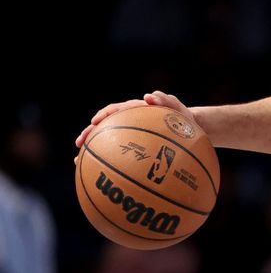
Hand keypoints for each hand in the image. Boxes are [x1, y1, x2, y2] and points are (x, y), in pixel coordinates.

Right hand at [74, 91, 191, 162]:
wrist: (190, 129)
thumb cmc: (183, 118)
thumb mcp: (178, 108)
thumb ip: (166, 100)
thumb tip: (149, 96)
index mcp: (137, 111)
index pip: (116, 110)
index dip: (104, 115)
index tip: (94, 122)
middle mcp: (130, 122)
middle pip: (105, 126)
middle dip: (90, 133)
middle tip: (79, 143)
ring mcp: (131, 136)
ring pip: (107, 141)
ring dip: (91, 149)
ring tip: (78, 162)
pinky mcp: (135, 148)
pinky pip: (117, 155)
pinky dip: (107, 163)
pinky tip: (99, 176)